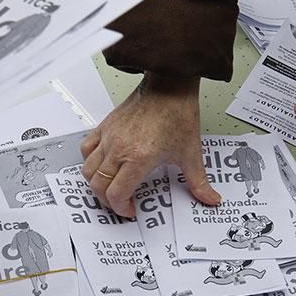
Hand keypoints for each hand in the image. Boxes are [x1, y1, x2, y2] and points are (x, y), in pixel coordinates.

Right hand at [80, 74, 219, 216]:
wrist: (170, 85)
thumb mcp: (191, 153)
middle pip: (99, 186)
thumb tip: (209, 197)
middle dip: (109, 201)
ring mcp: (109, 136)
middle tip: (121, 203)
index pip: (116, 194)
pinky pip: (86, 148)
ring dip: (97, 184)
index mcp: (138, 157)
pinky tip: (102, 164)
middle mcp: (119, 148)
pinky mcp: (106, 126)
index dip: (121, 208)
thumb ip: (199, 181)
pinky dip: (89, 162)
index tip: (130, 209)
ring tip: (110, 187)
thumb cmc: (177, 112)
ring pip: (88, 170)